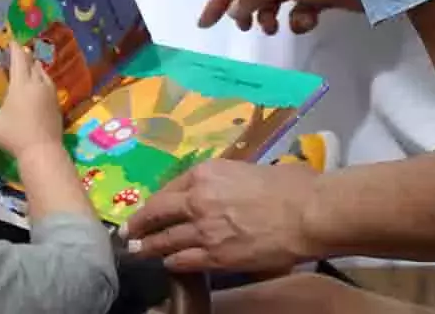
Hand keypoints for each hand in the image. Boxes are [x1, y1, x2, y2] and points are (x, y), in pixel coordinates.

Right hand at [0, 43, 63, 159]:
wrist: (43, 151)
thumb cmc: (14, 137)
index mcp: (20, 85)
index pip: (19, 59)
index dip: (14, 48)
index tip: (11, 41)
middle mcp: (37, 84)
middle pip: (32, 63)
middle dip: (24, 56)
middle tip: (17, 53)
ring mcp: (50, 93)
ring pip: (43, 72)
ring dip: (35, 66)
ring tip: (28, 66)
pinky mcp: (57, 103)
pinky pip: (49, 84)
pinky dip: (42, 79)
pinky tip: (38, 85)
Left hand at [121, 160, 320, 272]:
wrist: (307, 213)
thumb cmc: (290, 186)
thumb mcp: (250, 170)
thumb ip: (229, 180)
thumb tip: (228, 189)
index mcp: (206, 173)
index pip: (171, 187)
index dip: (157, 200)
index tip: (150, 207)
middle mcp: (197, 199)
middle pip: (157, 212)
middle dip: (139, 223)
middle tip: (127, 231)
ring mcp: (203, 229)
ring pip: (164, 240)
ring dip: (148, 246)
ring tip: (137, 250)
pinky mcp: (215, 256)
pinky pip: (183, 260)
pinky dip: (171, 262)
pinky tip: (168, 263)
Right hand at [200, 0, 361, 34]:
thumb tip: (234, 10)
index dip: (219, 0)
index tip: (205, 23)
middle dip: (249, 10)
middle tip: (248, 29)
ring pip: (274, 2)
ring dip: (271, 16)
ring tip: (274, 27)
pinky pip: (297, 9)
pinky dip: (299, 18)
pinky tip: (308, 21)